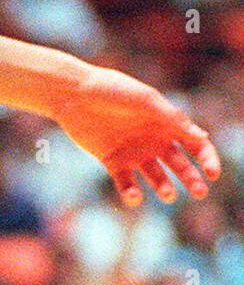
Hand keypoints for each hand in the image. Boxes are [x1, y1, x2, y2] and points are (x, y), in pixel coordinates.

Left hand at [49, 65, 221, 206]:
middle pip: (180, 166)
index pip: (195, 145)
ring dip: (165, 189)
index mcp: (164, 123)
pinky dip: (132, 194)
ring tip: (166, 193)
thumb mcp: (145, 99)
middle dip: (192, 180)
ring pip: (157, 178)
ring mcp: (133, 152)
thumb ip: (172, 118)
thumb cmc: (110, 90)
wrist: (72, 93)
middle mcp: (152, 140)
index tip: (212, 173)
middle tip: (198, 191)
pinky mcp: (112, 161)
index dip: (207, 159)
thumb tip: (203, 137)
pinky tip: (133, 195)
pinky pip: (126, 184)